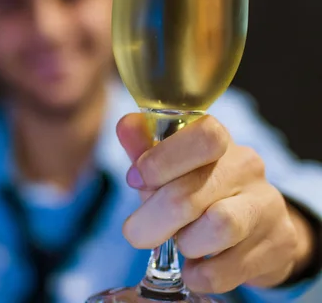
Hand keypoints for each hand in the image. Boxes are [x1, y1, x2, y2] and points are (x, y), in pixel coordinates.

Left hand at [117, 114, 313, 293]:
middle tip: (136, 232)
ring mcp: (265, 205)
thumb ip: (145, 150)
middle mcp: (246, 167)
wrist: (256, 227)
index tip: (135, 180)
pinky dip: (199, 275)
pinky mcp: (276, 244)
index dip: (161, 160)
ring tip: (181, 245)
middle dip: (151, 219)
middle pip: (191, 193)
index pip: (203, 136)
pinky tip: (195, 269)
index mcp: (218, 141)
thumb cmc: (200, 190)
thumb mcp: (170, 168)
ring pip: (218, 227)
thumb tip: (126, 126)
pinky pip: (226, 269)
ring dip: (185, 244)